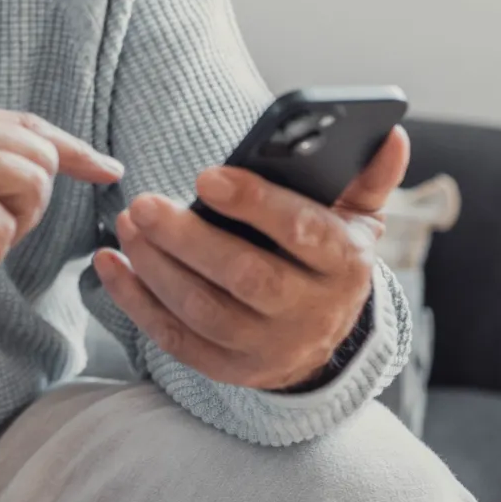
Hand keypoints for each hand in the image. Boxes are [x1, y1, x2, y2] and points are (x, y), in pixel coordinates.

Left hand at [93, 126, 407, 389]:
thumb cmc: (329, 259)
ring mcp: (267, 346)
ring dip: (157, 268)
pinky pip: (176, 339)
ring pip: (204, 311)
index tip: (205, 176)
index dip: (254, 204)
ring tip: (127, 225)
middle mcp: (307, 311)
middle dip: (189, 239)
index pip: (301, 231)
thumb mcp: (358, 219)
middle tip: (143, 203)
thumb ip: (368, 176)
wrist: (325, 339)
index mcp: (342, 264)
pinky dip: (137, 303)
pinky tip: (111, 265)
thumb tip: (389, 132)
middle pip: (244, 278)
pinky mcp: (230, 369)